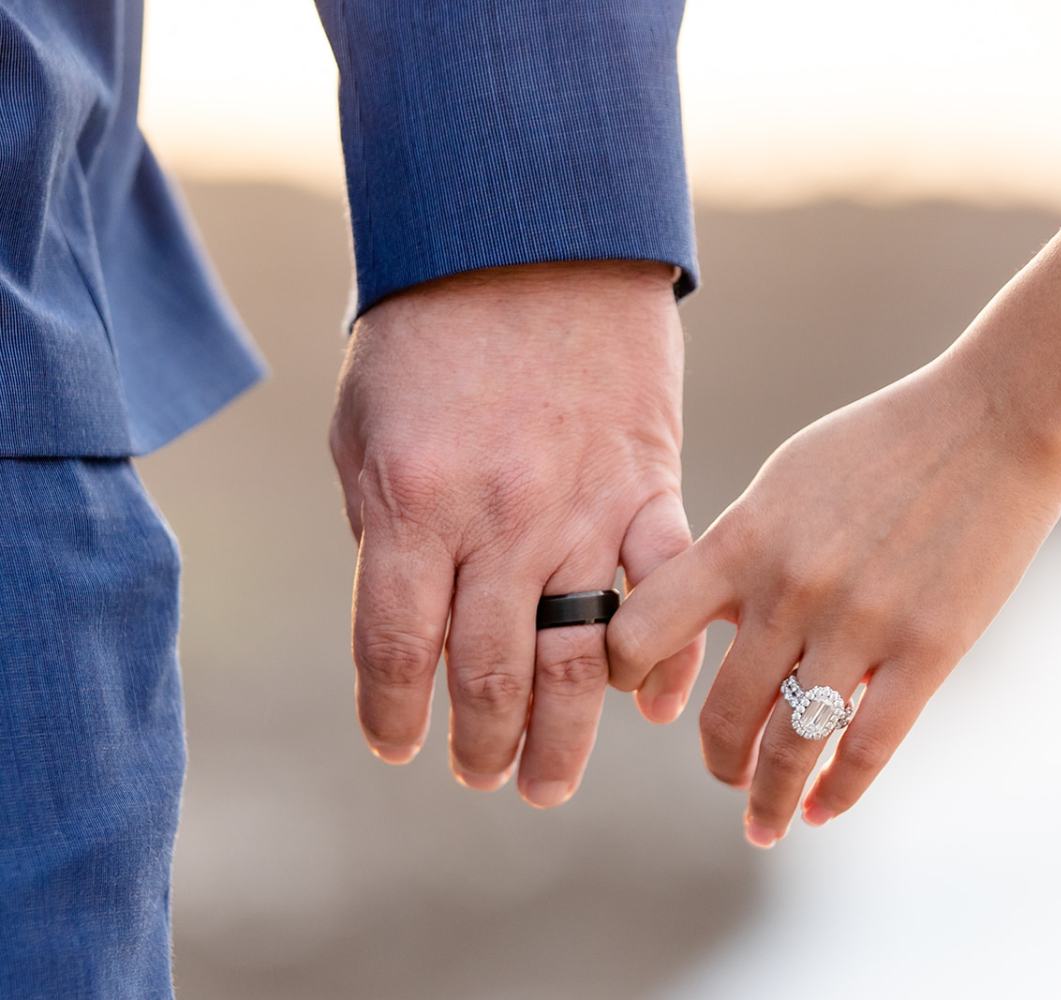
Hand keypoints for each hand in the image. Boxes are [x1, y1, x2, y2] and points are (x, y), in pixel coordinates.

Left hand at [330, 261, 704, 806]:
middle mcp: (501, 521)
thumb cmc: (428, 332)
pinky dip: (665, 655)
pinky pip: (667, 590)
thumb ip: (383, 531)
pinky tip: (656, 707)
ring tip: (547, 784)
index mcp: (412, 504)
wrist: (532, 240)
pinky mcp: (649, 486)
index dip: (392, 713)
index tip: (398, 746)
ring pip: (579, 656)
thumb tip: (417, 628)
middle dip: (483, 745)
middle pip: (493, 672)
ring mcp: (584, 508)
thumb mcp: (365, 427)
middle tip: (482, 778)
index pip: (397, 649)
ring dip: (562, 735)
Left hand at [607, 352, 1060, 844]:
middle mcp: (789, 588)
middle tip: (727, 774)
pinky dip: (840, 792)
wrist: (996, 418)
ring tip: (767, 819)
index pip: (643, 630)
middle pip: (723, 711)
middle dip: (719, 758)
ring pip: (791, 745)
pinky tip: (826, 810)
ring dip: (771, 797)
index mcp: (744, 538)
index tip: (645, 699)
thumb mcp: (788, 478)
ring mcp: (859, 624)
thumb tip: (706, 614)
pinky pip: (868, 747)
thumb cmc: (887, 442)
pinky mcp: (928, 651)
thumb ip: (742, 546)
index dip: (626, 675)